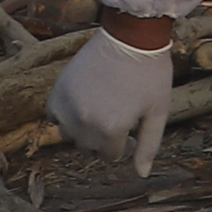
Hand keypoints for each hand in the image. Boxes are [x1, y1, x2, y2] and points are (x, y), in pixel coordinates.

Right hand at [48, 24, 179, 172]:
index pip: (111, 156)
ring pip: (70, 135)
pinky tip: (83, 101)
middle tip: (118, 117)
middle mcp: (85, 122)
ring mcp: (68, 107)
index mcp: (112, 129)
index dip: (124, 145)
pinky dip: (65, 114)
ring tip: (101, 108)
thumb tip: (141, 174)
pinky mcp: (56, 92)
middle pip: (89, 148)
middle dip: (104, 139)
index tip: (132, 128)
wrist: (130, 37)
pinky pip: (54, 116)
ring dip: (83, 129)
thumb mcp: (157, 112)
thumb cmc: (150, 75)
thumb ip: (149, 146)